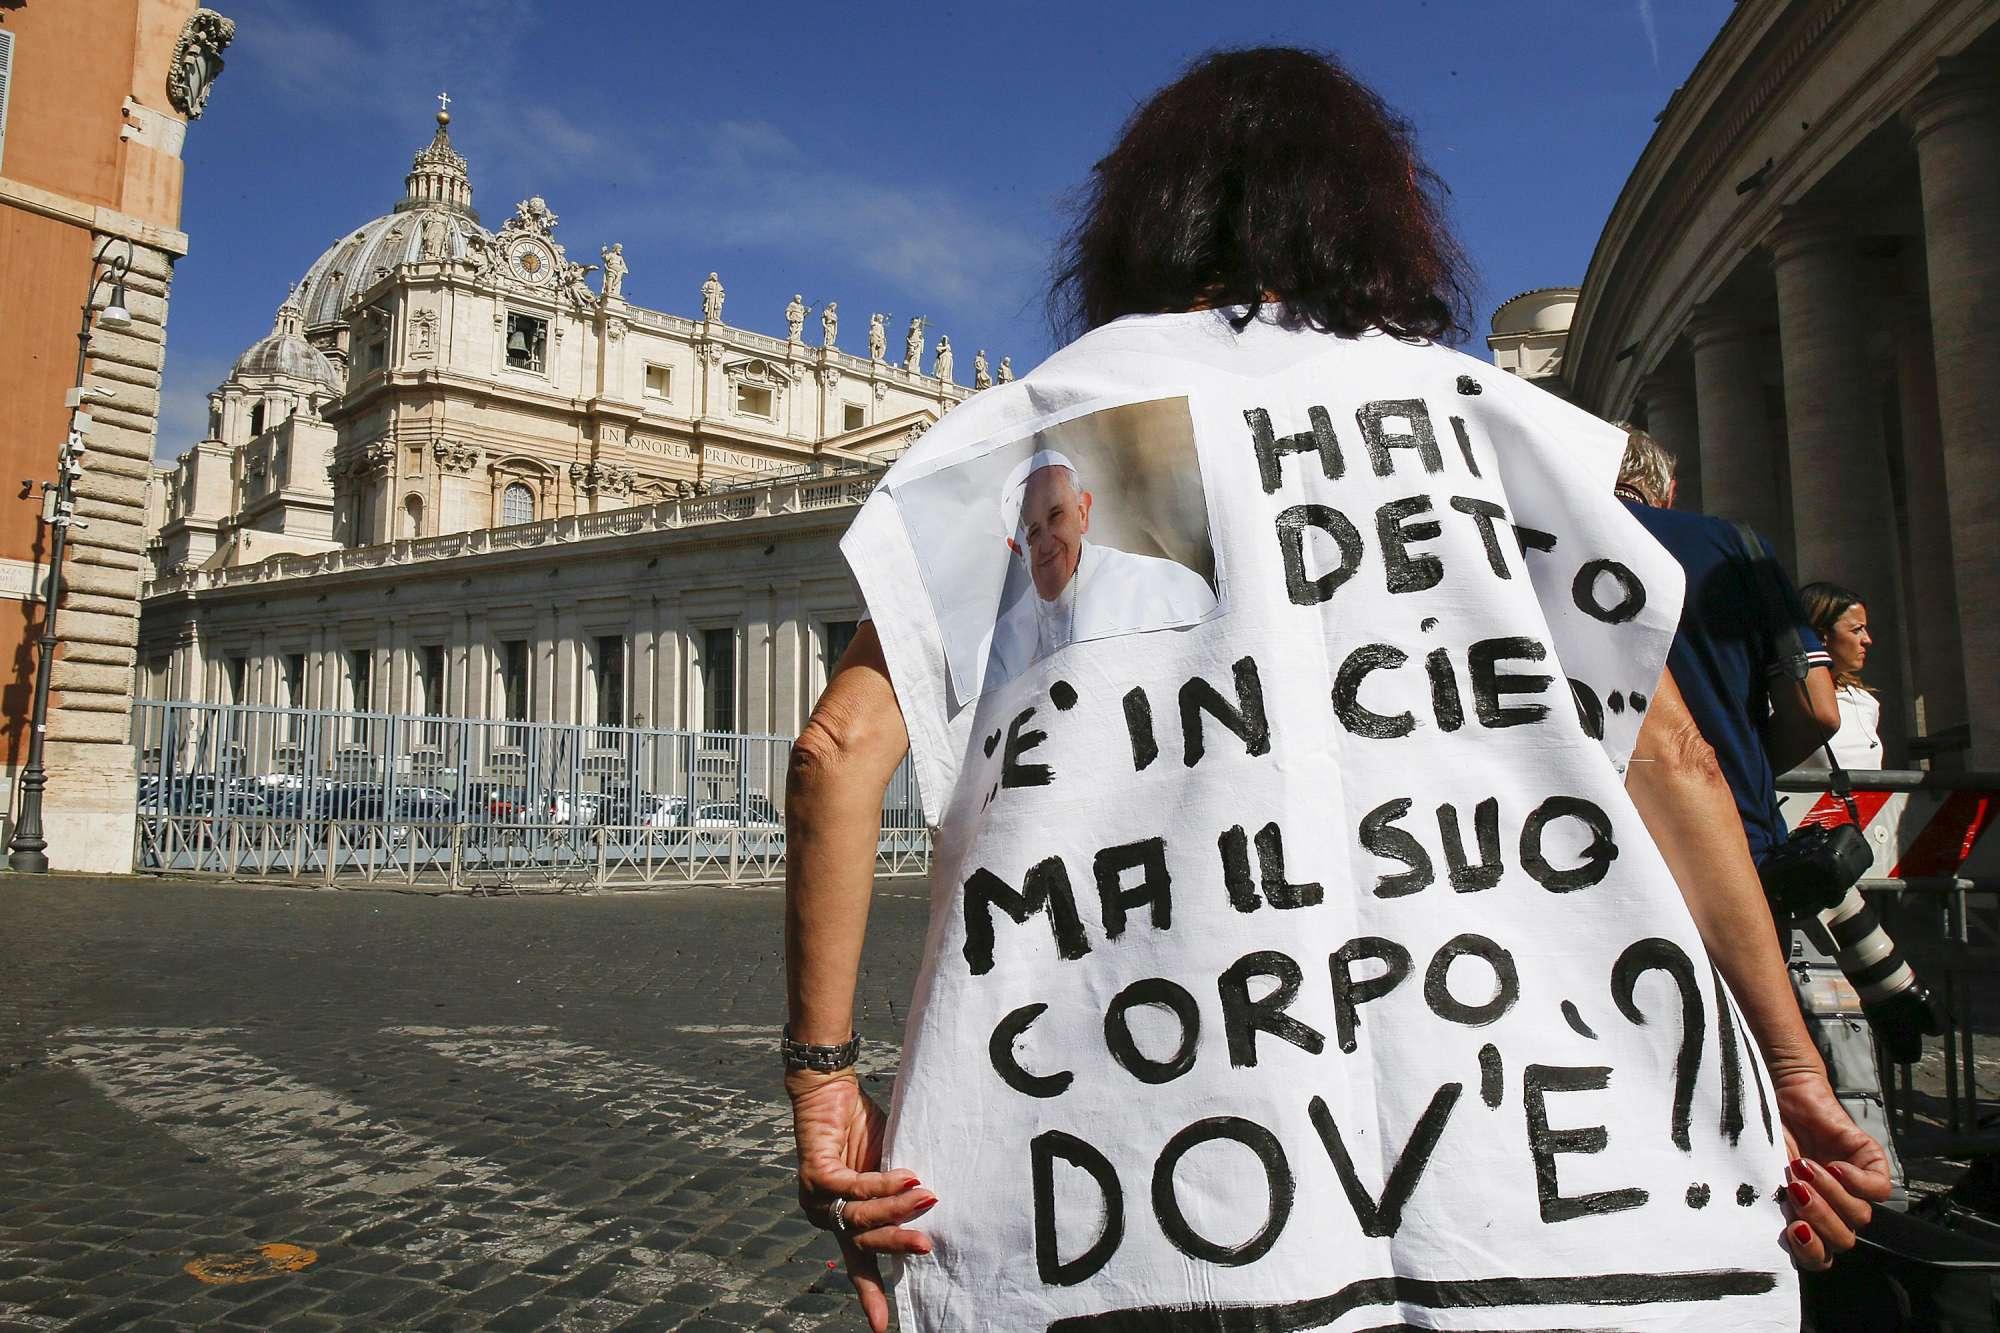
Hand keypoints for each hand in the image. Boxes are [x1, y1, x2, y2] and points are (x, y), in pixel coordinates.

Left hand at [788, 1069, 934, 1332]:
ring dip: (896, 1208)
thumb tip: (934, 1207)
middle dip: (897, 1245)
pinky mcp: (815, 1173)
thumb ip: (898, 1191)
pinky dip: (882, 1184)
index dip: (871, 1295)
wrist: (830, 1089)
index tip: (883, 1327)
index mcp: (843, 1218)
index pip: (859, 1263)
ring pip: (860, 1216)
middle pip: (865, 1242)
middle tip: (927, 1246)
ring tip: (928, 1196)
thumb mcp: (886, 1166)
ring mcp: (816, 1196)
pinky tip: (906, 1175)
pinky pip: (852, 1188)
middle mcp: (826, 1214)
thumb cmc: (859, 1127)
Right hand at [1773, 1069, 1892, 1270]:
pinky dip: (1857, 1180)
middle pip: (1843, 1239)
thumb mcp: (1761, 1175)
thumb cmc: (1762, 1135)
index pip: (1820, 1256)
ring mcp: (1854, 1186)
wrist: (1777, 1092)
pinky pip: (1878, 1188)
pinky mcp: (1870, 1161)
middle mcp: (1834, 1207)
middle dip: (1820, 1219)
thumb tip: (1777, 1231)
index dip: (1810, 1252)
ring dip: (1831, 1195)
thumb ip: (1771, 1206)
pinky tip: (1834, 1164)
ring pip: (1860, 1216)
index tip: (1792, 1229)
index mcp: (1807, 1217)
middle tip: (1795, 1191)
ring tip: (1805, 1167)